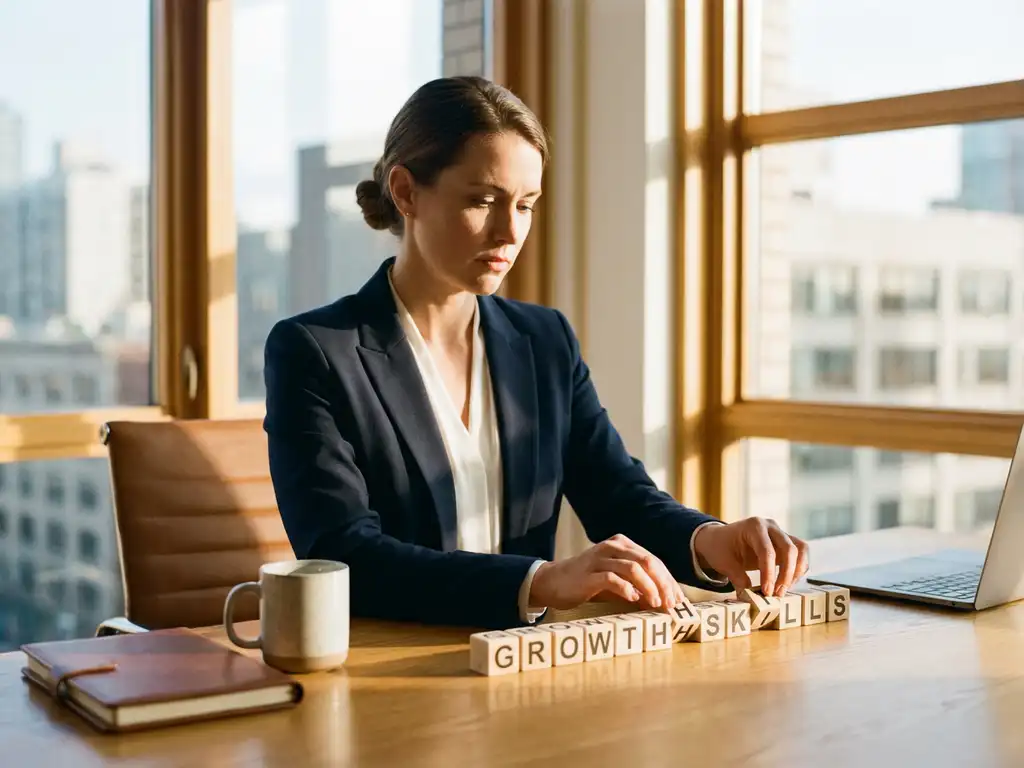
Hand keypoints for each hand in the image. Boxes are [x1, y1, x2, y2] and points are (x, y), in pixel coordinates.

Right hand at [529, 534, 684, 610]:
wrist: (553, 582)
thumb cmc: (587, 582)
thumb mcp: (616, 580)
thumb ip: (637, 585)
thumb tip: (664, 601)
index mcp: (622, 544)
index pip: (653, 560)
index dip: (668, 580)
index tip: (678, 600)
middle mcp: (612, 546)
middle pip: (647, 561)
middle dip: (663, 584)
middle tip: (671, 604)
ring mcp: (600, 558)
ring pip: (633, 568)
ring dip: (649, 587)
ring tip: (657, 604)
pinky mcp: (589, 573)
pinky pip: (612, 578)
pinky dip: (626, 589)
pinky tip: (633, 599)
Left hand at [692, 518, 809, 596]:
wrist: (720, 539)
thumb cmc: (720, 547)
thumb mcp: (722, 561)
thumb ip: (736, 576)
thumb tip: (751, 594)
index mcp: (753, 526)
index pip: (767, 551)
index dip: (769, 574)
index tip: (767, 592)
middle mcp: (770, 526)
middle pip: (789, 549)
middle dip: (786, 574)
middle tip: (777, 594)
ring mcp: (780, 533)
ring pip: (800, 549)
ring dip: (796, 572)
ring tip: (783, 590)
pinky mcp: (785, 543)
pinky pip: (800, 554)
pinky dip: (798, 569)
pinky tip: (787, 583)